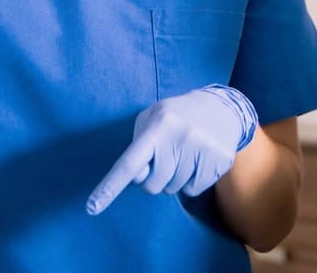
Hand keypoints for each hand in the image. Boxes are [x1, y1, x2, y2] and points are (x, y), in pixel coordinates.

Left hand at [87, 85, 257, 214]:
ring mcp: (202, 149)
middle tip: (167, 156)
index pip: (130, 163)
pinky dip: (192, 181)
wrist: (224, 108)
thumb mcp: (153, 118)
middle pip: (152, 185)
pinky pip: (193, 190)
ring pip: (173, 189)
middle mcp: (181, 136)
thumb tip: (136, 177)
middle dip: (155, 177)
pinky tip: (199, 160)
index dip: (109, 186)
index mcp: (159, 124)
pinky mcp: (219, 161)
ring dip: (175, 177)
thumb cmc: (178, 116)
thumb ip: (138, 146)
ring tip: (186, 153)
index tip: (91, 208)